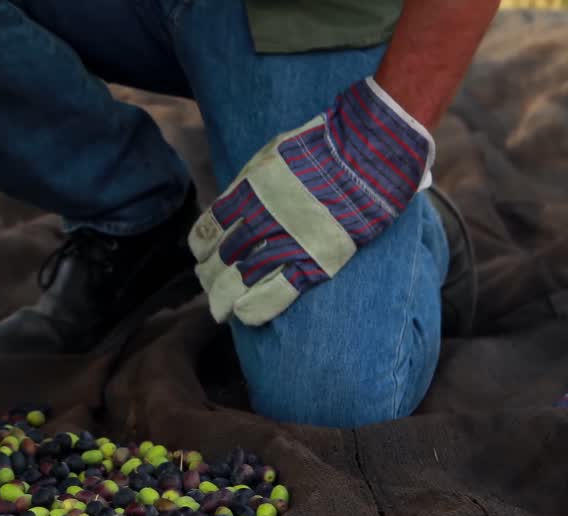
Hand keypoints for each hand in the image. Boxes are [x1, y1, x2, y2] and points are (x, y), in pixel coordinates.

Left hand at [189, 76, 434, 326]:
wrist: (367, 155)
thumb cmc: (322, 148)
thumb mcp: (272, 153)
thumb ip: (249, 179)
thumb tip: (231, 200)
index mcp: (248, 193)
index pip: (209, 229)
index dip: (201, 248)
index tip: (200, 256)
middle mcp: (261, 220)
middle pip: (221, 259)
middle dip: (209, 278)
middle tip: (207, 287)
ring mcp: (287, 243)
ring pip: (241, 280)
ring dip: (225, 298)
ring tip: (220, 308)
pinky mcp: (314, 262)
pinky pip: (277, 294)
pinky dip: (255, 308)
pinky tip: (243, 315)